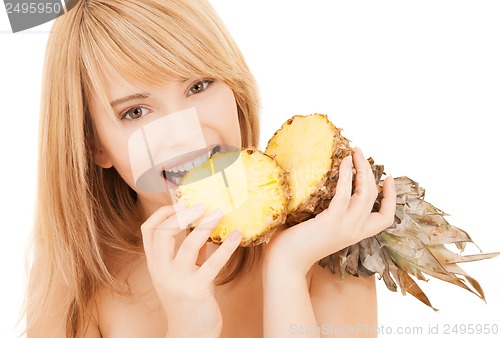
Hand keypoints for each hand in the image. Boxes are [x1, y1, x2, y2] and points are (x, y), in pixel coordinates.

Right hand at [141, 204, 241, 337]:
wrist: (189, 334)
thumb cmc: (187, 300)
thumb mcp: (180, 273)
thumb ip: (186, 250)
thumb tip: (198, 223)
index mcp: (155, 264)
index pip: (148, 231)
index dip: (163, 213)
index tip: (180, 202)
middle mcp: (161, 271)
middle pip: (163, 234)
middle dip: (183, 215)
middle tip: (202, 205)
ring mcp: (177, 281)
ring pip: (188, 245)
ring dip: (206, 225)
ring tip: (220, 212)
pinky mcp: (197, 290)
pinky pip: (213, 263)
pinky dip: (226, 246)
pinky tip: (237, 235)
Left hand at [264, 147, 396, 274]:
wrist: (285, 263)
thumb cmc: (296, 244)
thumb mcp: (322, 227)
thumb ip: (330, 212)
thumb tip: (323, 184)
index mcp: (355, 233)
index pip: (386, 218)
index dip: (391, 197)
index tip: (388, 177)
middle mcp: (356, 231)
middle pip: (375, 197)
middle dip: (370, 171)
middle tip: (360, 152)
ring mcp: (346, 227)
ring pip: (366, 193)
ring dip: (362, 168)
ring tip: (354, 152)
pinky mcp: (332, 222)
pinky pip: (345, 193)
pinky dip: (346, 175)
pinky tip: (343, 163)